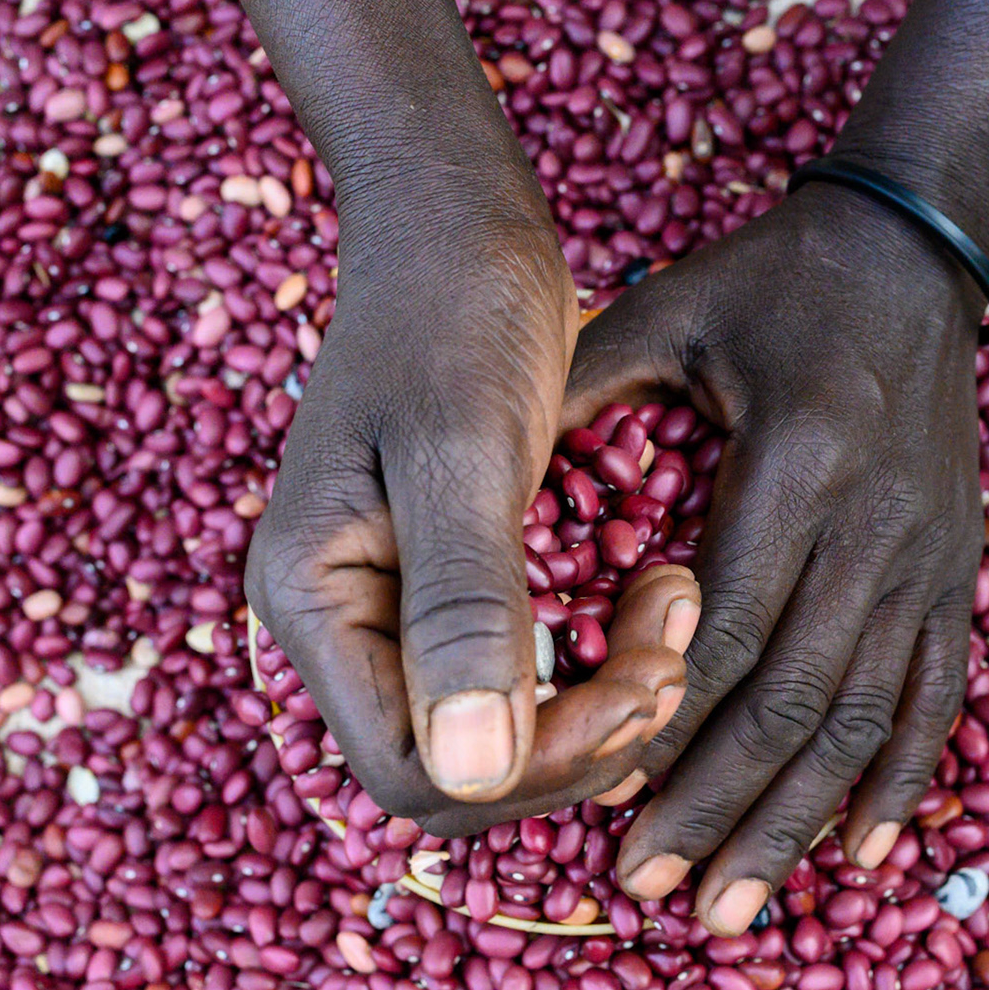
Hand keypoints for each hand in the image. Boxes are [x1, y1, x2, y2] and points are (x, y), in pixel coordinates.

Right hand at [244, 204, 698, 822]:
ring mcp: (392, 607)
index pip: (412, 770)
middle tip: (676, 650)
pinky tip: (654, 595)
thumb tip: (469, 773)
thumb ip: (462, 609)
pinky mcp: (449, 585)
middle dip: (578, 738)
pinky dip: (595, 655)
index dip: (533, 767)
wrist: (454, 216)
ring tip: (675, 606)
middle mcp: (341, 621)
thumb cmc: (452, 307)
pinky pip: (523, 669)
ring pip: (501, 731)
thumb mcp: (463, 450)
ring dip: (600, 699)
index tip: (640, 688)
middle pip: (460, 768)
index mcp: (313, 599)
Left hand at [565, 184, 985, 935]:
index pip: (726, 630)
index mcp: (797, 465)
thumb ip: (583, 395)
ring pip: (863, 717)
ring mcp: (928, 556)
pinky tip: (862, 852)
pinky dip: (901, 779)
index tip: (603, 801)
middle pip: (791, 698)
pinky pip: (936, 691)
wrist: (912, 249)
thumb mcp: (667, 312)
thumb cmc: (768, 282)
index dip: (663, 726)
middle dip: (717, 805)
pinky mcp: (955, 568)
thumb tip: (489, 490)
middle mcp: (875, 526)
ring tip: (733, 906)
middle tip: (649, 887)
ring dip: (796, 822)